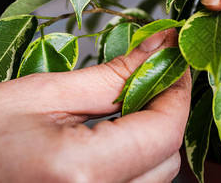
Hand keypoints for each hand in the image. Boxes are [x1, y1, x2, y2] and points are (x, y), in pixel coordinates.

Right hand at [0, 30, 190, 182]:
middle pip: (167, 158)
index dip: (177, 92)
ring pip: (157, 176)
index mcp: (81, 172)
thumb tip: (159, 49)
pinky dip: (138, 160)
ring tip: (127, 108)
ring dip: (153, 138)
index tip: (175, 63)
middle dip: (166, 114)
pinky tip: (116, 137)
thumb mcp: (43, 95)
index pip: (165, 131)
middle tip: (148, 79)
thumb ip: (111, 76)